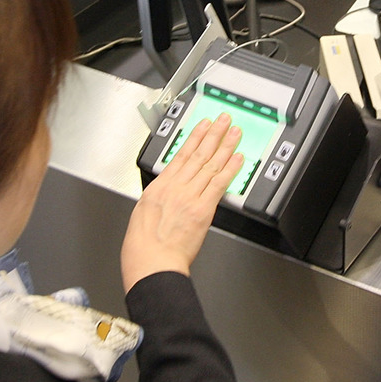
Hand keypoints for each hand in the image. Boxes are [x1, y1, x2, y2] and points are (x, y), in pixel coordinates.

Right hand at [120, 114, 242, 291]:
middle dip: (213, 135)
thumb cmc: (143, 245)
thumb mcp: (142, 212)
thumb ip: (159, 197)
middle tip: (223, 120)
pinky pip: (219, 184)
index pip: (181, 155)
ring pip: (211, 165)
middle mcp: (176, 187)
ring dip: (225, 146)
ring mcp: (190, 197)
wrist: (151, 260)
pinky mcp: (203, 209)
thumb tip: (166, 191)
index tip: (203, 126)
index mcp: (160, 186)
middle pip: (199, 155)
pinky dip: (229, 169)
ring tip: (234, 133)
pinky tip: (237, 159)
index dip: (195, 137)